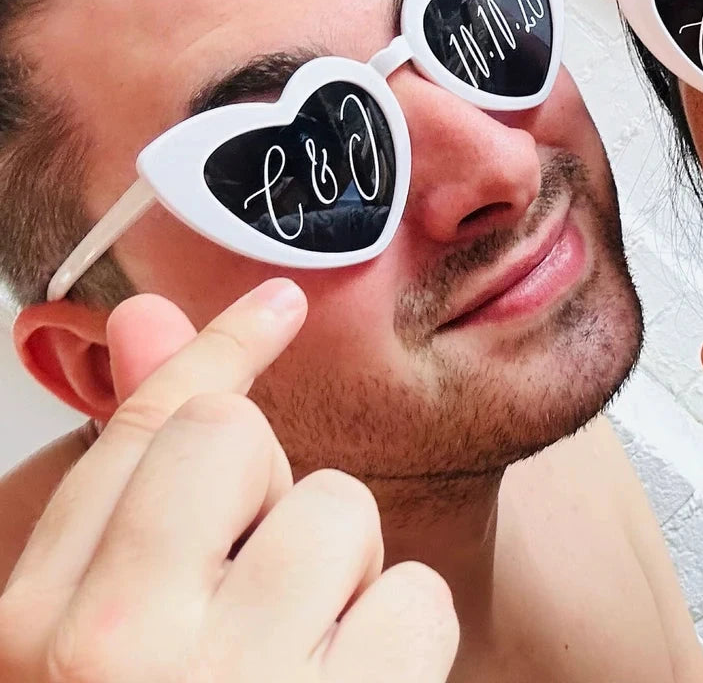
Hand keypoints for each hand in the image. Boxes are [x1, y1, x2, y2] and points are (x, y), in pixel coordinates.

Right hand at [0, 279, 459, 681]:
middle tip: (254, 596)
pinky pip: (414, 601)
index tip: (272, 307)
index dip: (215, 353)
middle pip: (242, 442)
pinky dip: (399, 648)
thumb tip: (152, 318)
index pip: (145, 429)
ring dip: (339, 585)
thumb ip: (123, 489)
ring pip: (339, 514)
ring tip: (297, 674)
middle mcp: (110, 654)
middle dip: (267, 499)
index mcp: (27, 636)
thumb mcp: (86, 640)